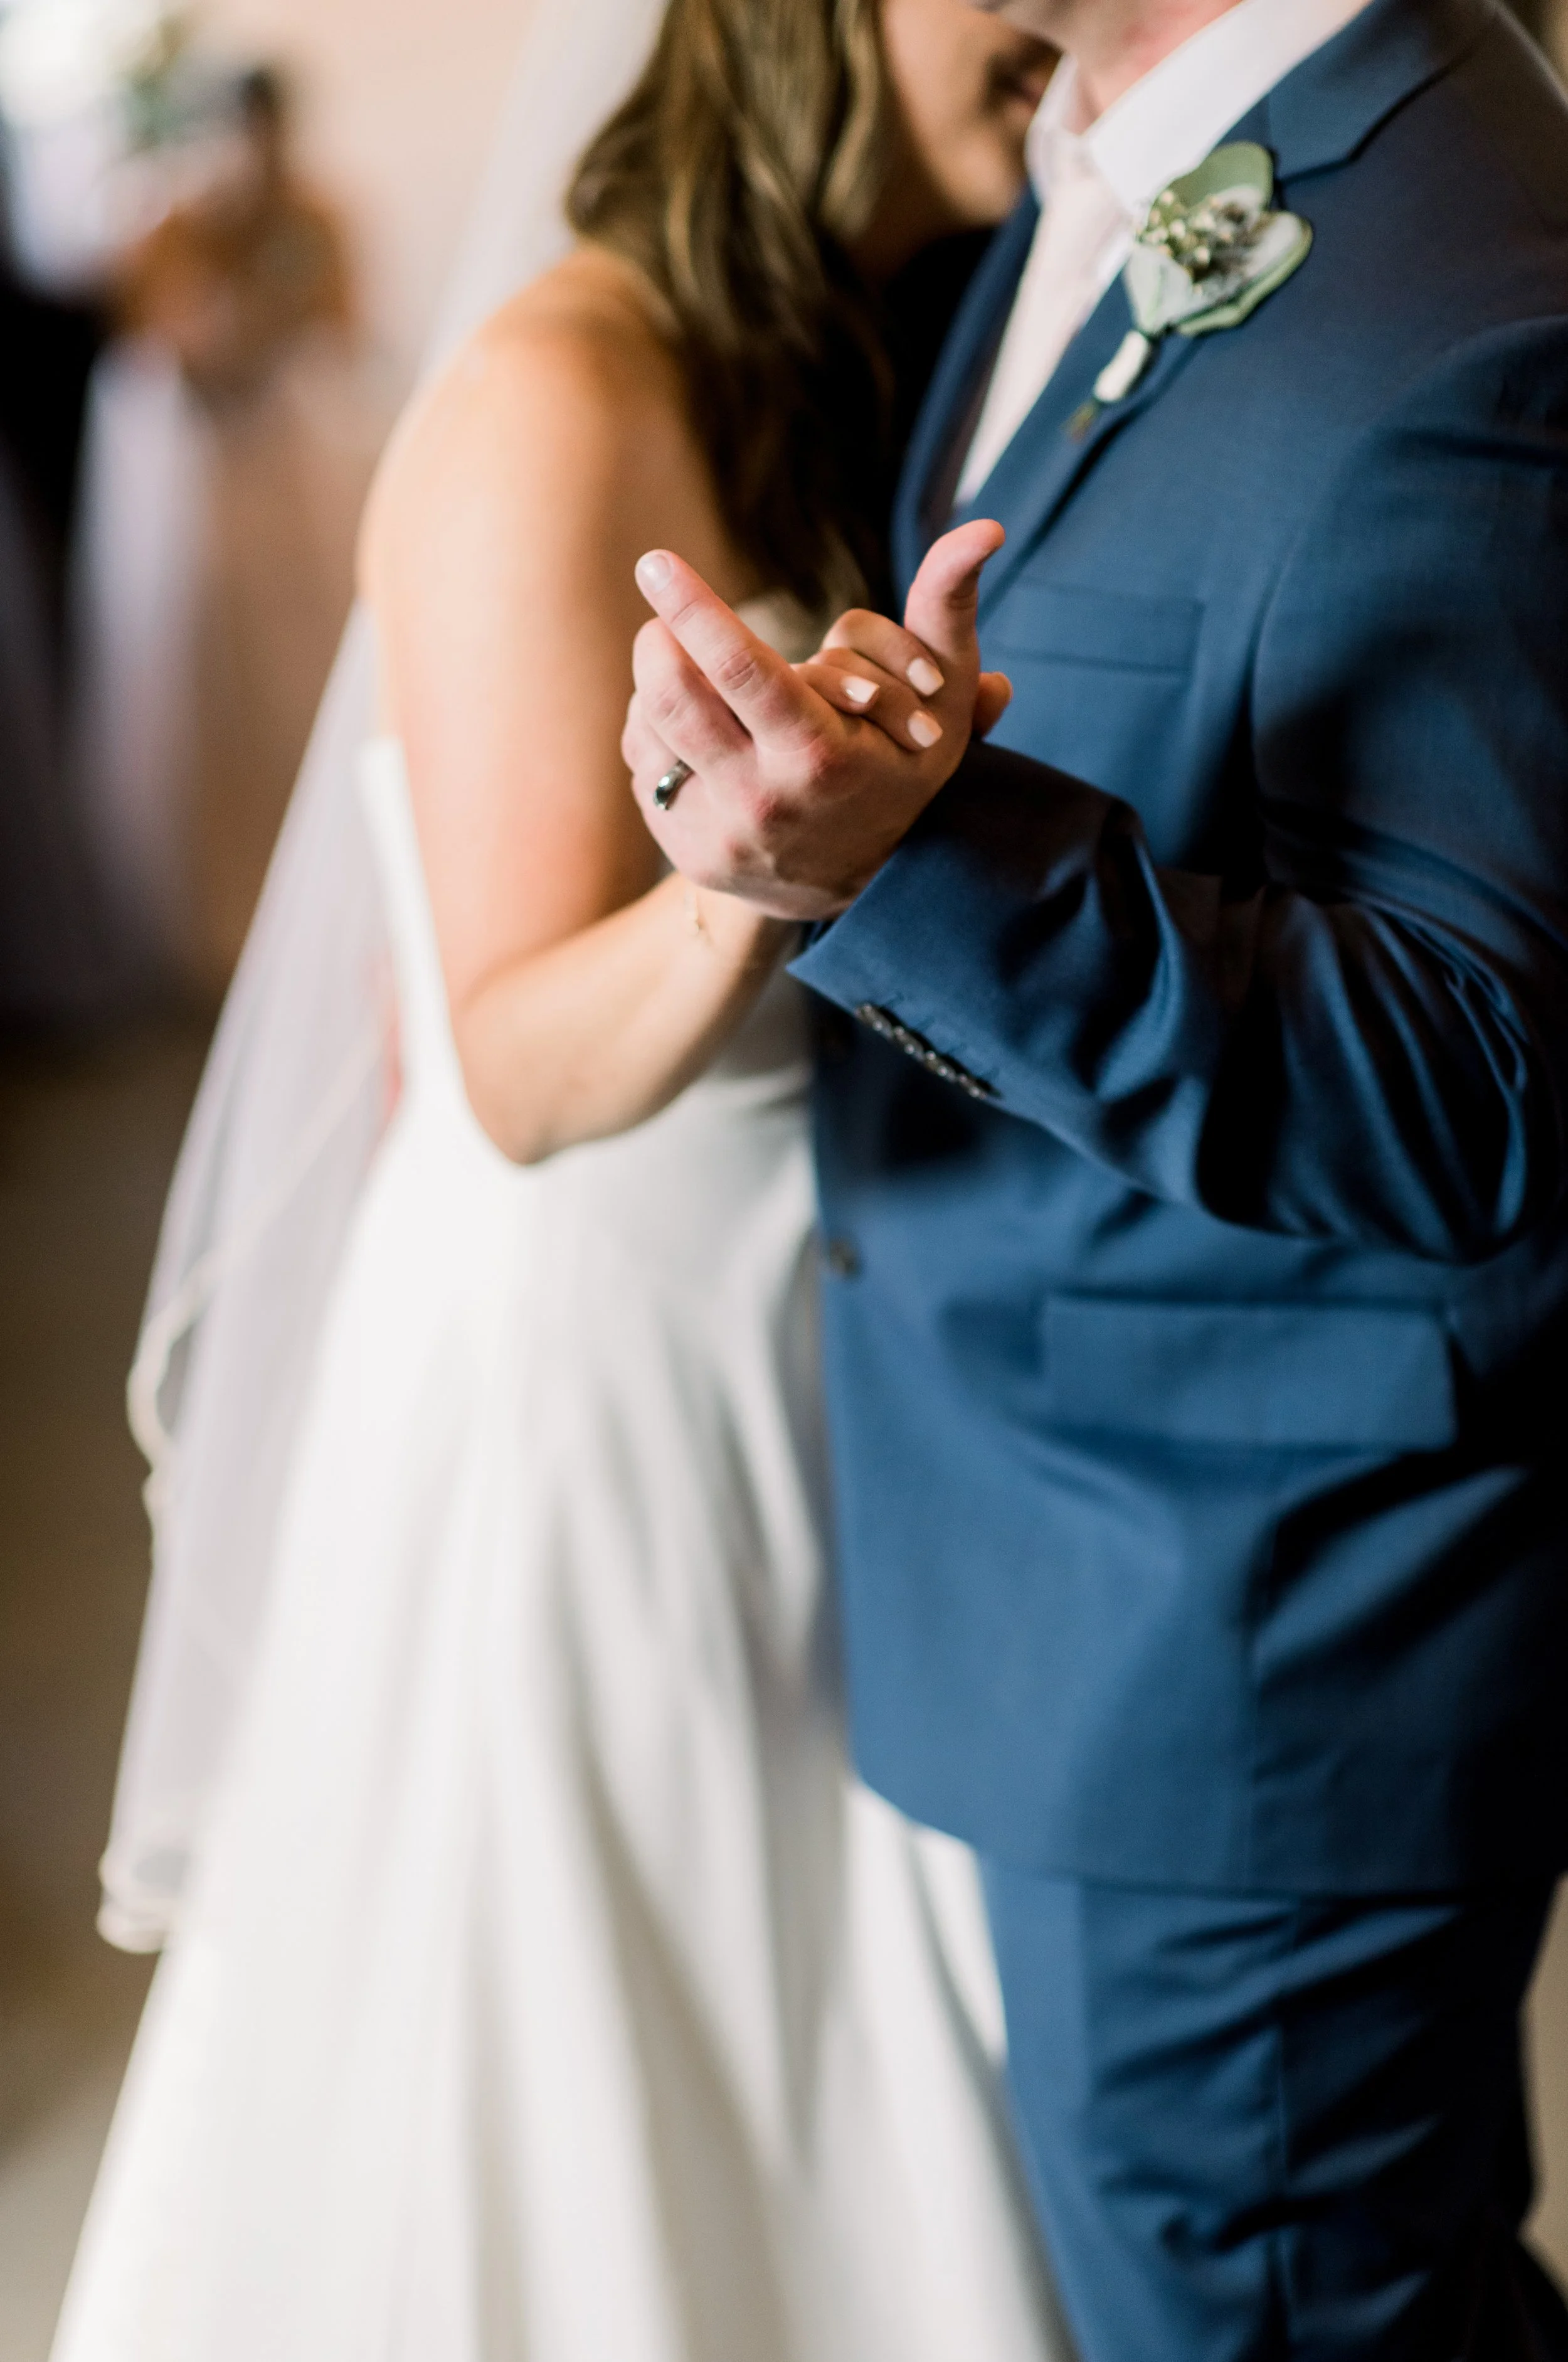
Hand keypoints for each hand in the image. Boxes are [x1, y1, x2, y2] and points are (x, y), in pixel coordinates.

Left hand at [623, 519, 1006, 920]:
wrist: (860, 880)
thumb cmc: (902, 765)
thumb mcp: (938, 699)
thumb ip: (947, 610)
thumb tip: (986, 529)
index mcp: (820, 760)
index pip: (741, 672)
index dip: (694, 610)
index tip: (657, 562)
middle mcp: (762, 803)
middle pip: (676, 699)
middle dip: (660, 640)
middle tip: (663, 609)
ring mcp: (719, 834)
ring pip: (651, 728)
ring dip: (657, 680)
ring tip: (683, 663)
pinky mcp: (687, 853)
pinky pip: (644, 765)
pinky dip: (656, 728)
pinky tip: (689, 723)